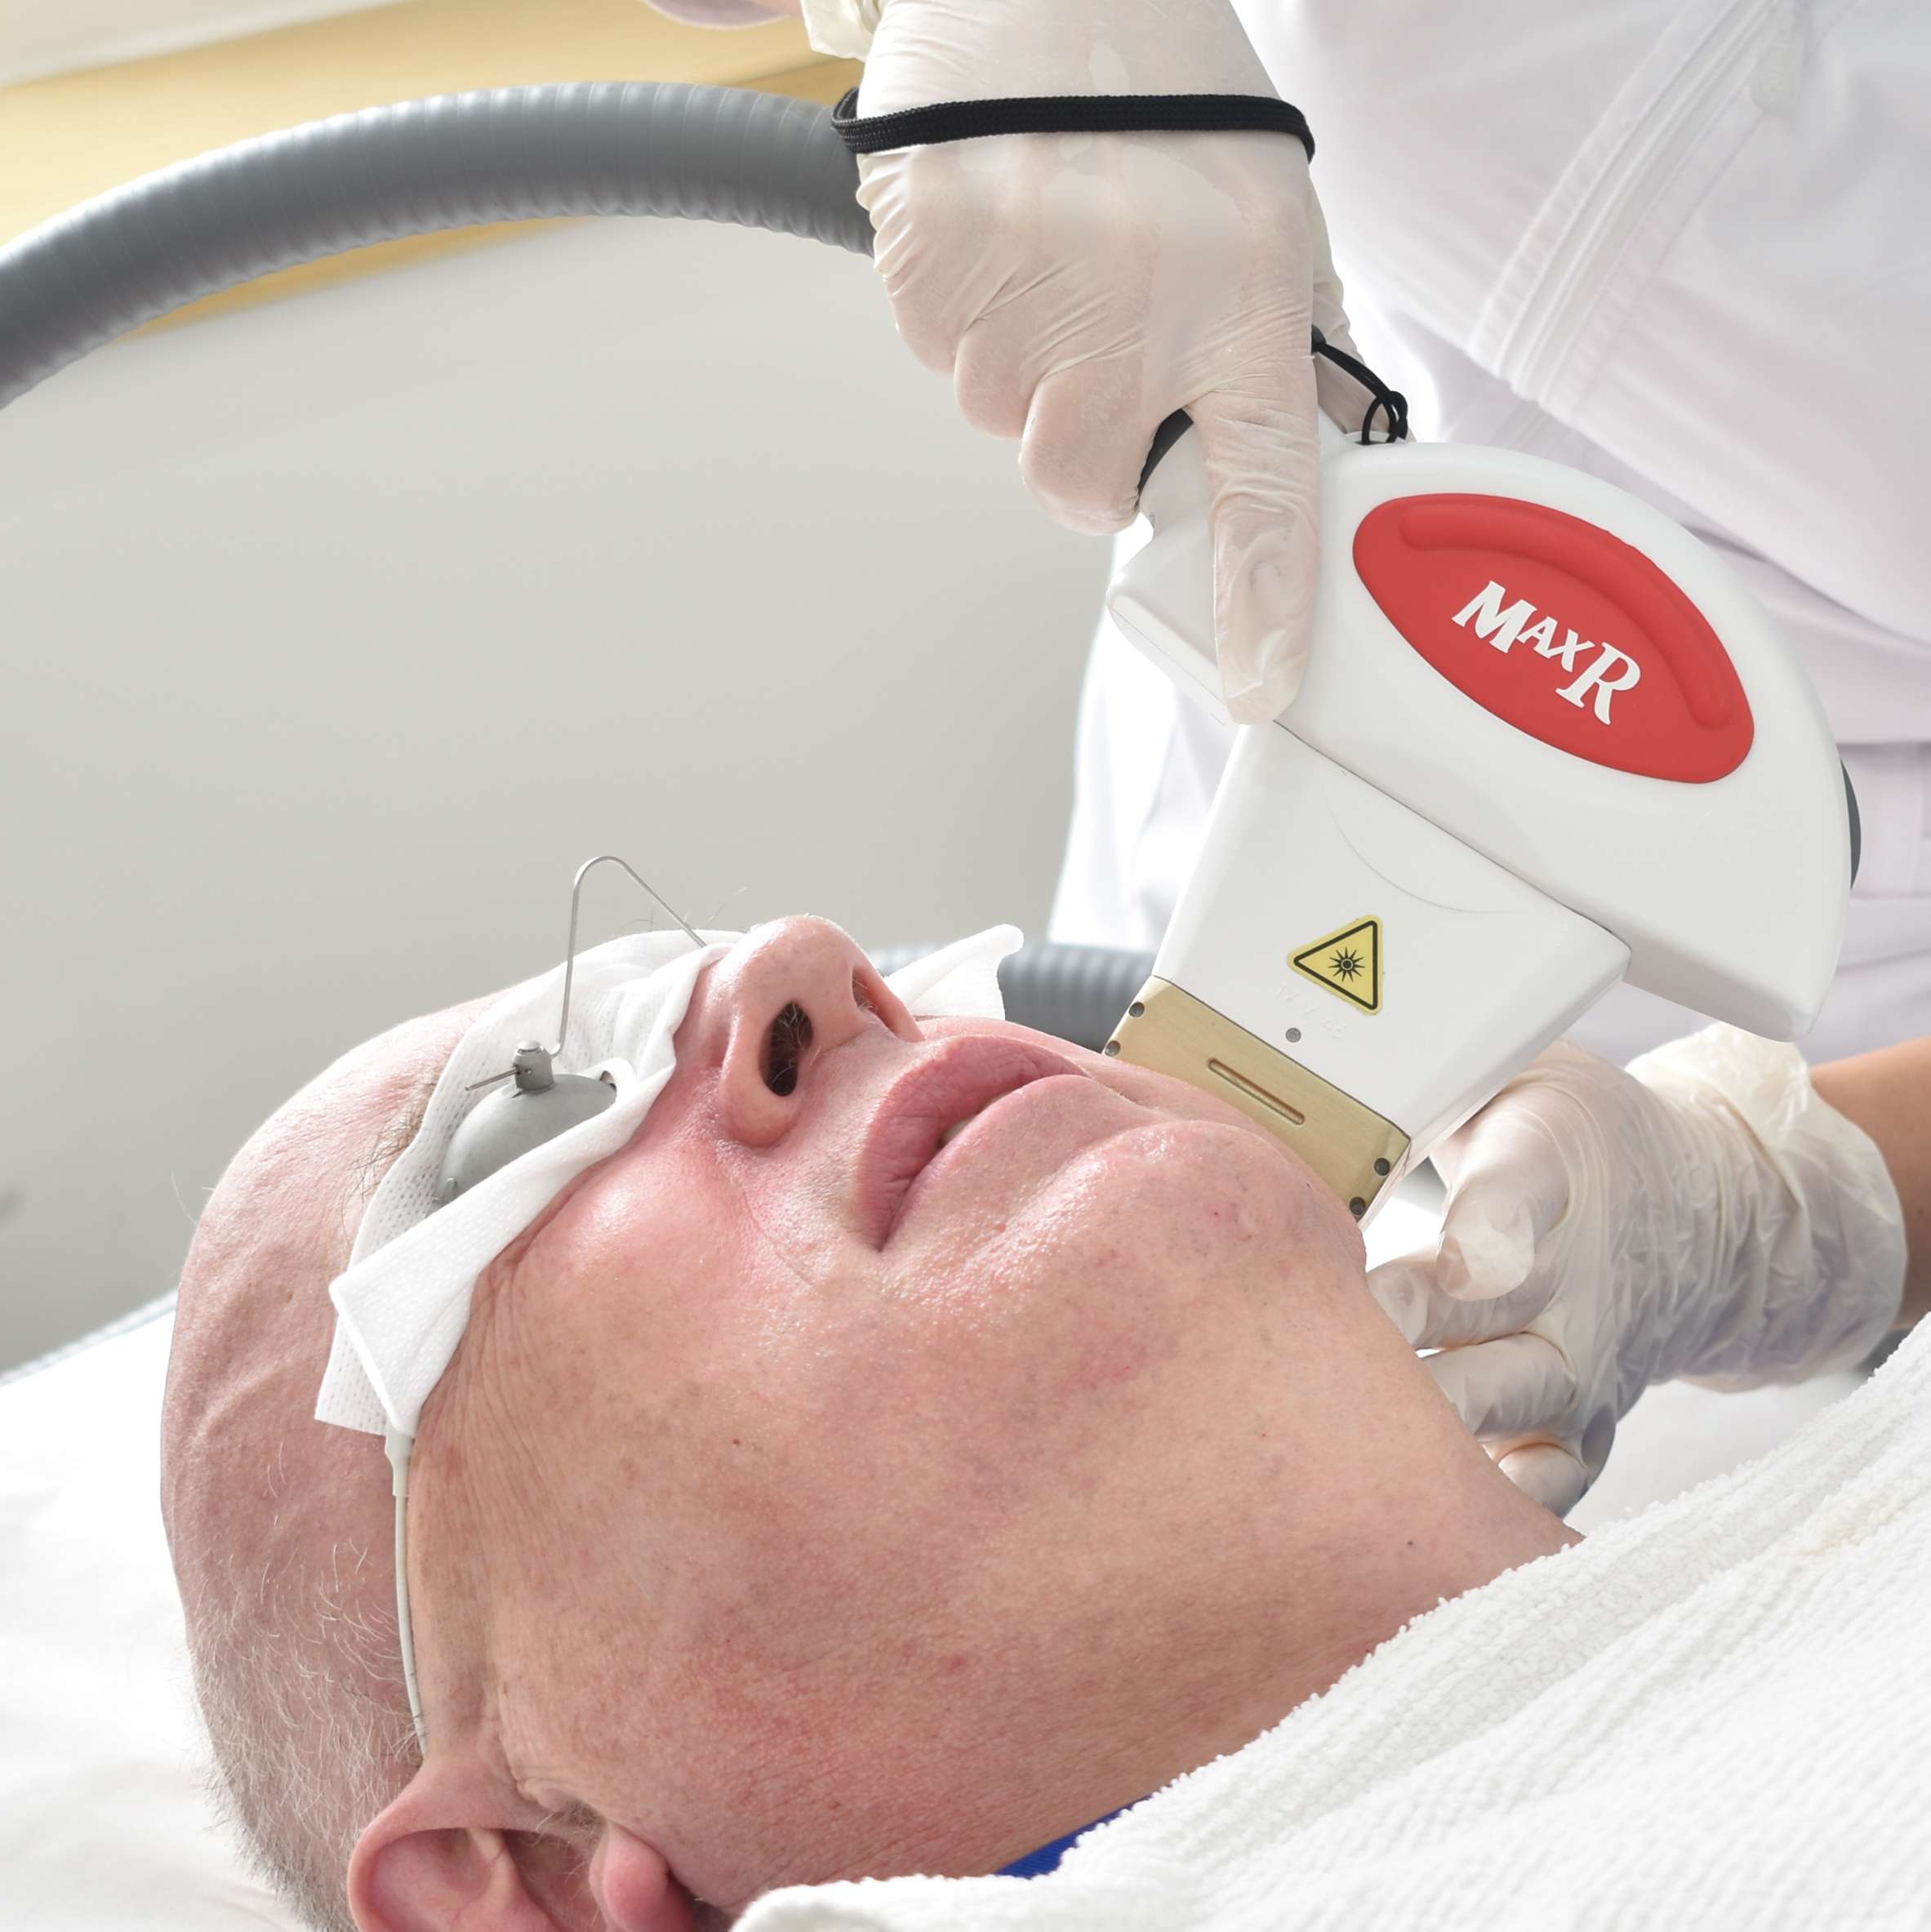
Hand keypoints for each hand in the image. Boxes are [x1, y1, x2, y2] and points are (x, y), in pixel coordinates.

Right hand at [853, 0, 1361, 722]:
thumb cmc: (1170, 87)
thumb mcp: (1266, 212)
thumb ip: (1279, 341)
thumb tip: (1301, 457)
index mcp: (1243, 299)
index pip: (1263, 489)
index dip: (1262, 601)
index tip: (1259, 683)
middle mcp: (1137, 311)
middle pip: (1080, 486)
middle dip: (1084, 445)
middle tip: (1098, 348)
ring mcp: (1026, 290)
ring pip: (1000, 421)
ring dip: (1020, 366)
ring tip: (1050, 249)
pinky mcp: (932, 258)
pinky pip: (937, 353)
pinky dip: (960, 310)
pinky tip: (997, 227)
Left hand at [1368, 1033, 1905, 1516]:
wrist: (1696, 1212)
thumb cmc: (1563, 1134)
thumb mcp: (1514, 1072)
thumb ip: (1427, 1078)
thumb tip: (1317, 1088)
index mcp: (1548, 1168)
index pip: (1512, 1203)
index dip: (1470, 1237)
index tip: (1414, 1271)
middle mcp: (1572, 1277)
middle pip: (1486, 1321)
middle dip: (1399, 1340)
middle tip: (1319, 1351)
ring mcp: (1584, 1360)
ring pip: (1505, 1406)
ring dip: (1425, 1421)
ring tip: (1344, 1432)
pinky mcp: (1585, 1425)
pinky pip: (1545, 1481)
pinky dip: (1489, 1502)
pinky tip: (1417, 1506)